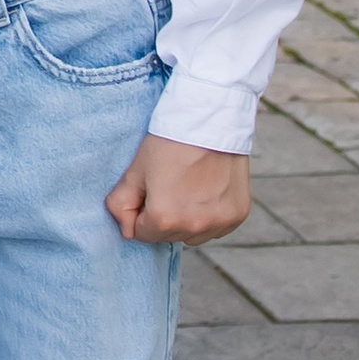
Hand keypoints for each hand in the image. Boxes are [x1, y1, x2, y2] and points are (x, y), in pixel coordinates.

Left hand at [107, 135, 252, 246]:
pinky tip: (208, 190)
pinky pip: (216, 228)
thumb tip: (127, 232)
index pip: (142, 233)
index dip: (142, 211)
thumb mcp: (135, 171)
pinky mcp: (237, 216)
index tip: (150, 189)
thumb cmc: (168, 144)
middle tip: (170, 184)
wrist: (209, 123)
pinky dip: (209, 215)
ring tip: (189, 187)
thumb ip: (121, 205)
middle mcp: (194, 227)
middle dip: (164, 217)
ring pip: (193, 235)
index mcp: (164, 218)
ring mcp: (219, 222)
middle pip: (168, 236)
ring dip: (187, 220)